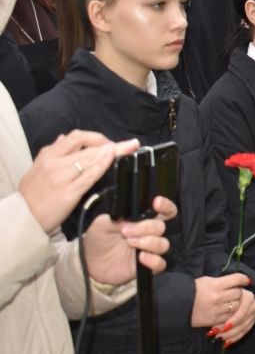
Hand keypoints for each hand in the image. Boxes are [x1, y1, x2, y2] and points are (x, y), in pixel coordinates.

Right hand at [19, 131, 139, 232]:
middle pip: (88, 146)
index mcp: (48, 154)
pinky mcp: (68, 191)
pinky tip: (113, 159)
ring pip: (91, 158)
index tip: (111, 143)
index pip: (77, 137)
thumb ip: (52, 152)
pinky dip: (102, 165)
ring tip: (130, 149)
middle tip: (131, 145)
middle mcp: (55, 161)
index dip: (98, 137)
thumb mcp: (37, 168)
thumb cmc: (32, 194)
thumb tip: (63, 138)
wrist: (24, 216)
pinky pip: (89, 175)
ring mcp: (61, 176)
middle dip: (113, 144)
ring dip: (113, 152)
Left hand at [84, 196, 177, 283]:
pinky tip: (140, 258)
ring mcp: (150, 250)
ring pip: (163, 244)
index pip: (164, 211)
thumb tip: (130, 219)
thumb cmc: (99, 239)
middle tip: (126, 231)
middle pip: (161, 227)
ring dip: (149, 242)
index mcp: (143, 220)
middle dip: (146, 227)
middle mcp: (150, 234)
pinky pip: (160, 263)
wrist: (91, 263)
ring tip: (130, 243)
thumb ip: (116, 218)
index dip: (166, 206)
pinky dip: (153, 260)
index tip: (157, 203)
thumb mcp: (102, 224)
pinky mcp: (148, 266)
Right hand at [191, 273, 252, 327]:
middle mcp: (218, 297)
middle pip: (239, 293)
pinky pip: (229, 317)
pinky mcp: (214, 319)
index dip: (243, 279)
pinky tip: (225, 311)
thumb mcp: (206, 281)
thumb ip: (222, 281)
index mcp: (215, 284)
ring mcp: (217, 309)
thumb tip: (237, 281)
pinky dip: (230, 314)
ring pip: (236, 306)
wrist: (179, 306)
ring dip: (235, 303)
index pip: (237, 279)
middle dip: (238, 292)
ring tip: (229, 302)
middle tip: (234, 293)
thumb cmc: (193, 290)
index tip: (246, 281)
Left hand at [209, 289, 254, 345]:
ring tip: (219, 339)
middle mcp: (253, 305)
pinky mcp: (252, 321)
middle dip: (229, 330)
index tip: (219, 328)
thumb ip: (223, 307)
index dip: (232, 321)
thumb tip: (216, 324)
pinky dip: (235, 338)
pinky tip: (226, 342)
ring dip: (231, 335)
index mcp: (248, 296)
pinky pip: (245, 332)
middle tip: (217, 335)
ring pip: (243, 328)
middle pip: (243, 321)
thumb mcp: (224, 297)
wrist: (231, 294)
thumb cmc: (225, 296)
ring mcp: (254, 313)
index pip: (242, 311)